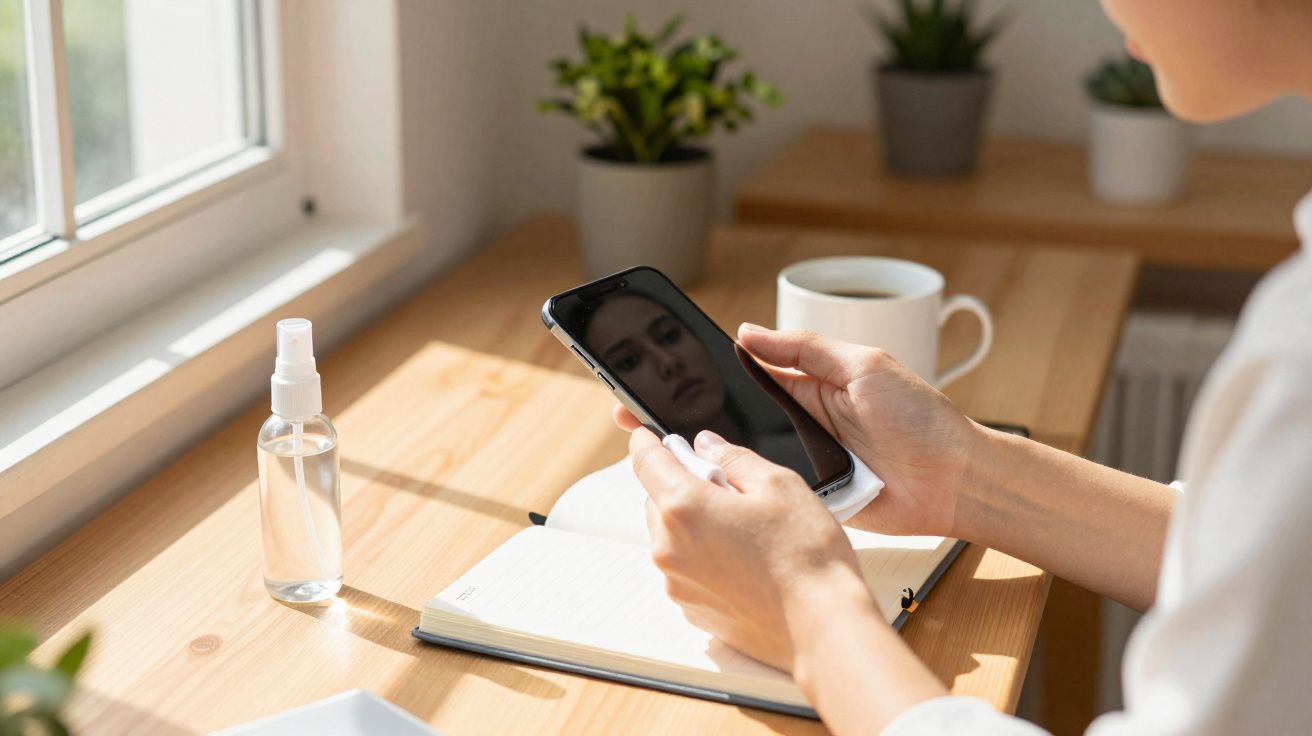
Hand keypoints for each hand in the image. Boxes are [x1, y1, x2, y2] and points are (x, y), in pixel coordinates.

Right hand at [615, 324, 986, 538]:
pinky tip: (708, 487)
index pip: (743, 373)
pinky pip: (767, 493)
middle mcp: (797, 422)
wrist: (957, 480)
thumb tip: (747, 334)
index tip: (660, 371)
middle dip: (688, 416)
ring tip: (662, 449)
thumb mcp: (864, 366)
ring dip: (710, 457)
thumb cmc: (922, 418)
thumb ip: (805, 350)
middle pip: (732, 417)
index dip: (703, 374)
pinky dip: (743, 492)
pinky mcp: (809, 498)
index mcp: (807, 384)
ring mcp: (801, 462)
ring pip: (743, 459)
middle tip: (638, 413)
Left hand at [630, 427, 881, 672]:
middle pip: (658, 499)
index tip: (651, 435)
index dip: (649, 442)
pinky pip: (686, 568)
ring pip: (671, 536)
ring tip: (745, 531)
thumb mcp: (779, 484)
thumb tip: (706, 445)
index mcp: (684, 507)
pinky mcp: (692, 608)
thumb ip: (734, 457)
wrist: (822, 627)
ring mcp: (677, 583)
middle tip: (731, 490)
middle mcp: (669, 547)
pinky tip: (746, 562)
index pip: (646, 461)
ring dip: (694, 524)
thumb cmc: (806, 555)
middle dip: (685, 486)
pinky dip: (703, 557)